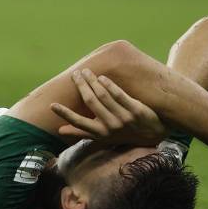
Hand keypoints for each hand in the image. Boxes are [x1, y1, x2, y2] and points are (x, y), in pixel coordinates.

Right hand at [50, 68, 164, 145]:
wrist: (154, 133)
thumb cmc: (125, 134)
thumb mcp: (104, 137)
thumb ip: (83, 133)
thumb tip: (60, 130)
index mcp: (101, 133)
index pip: (79, 123)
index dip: (65, 114)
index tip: (52, 105)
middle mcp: (111, 127)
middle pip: (91, 102)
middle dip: (81, 86)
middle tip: (75, 74)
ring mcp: (124, 118)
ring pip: (103, 96)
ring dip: (92, 82)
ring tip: (86, 71)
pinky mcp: (136, 110)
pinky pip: (120, 95)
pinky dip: (109, 85)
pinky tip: (103, 77)